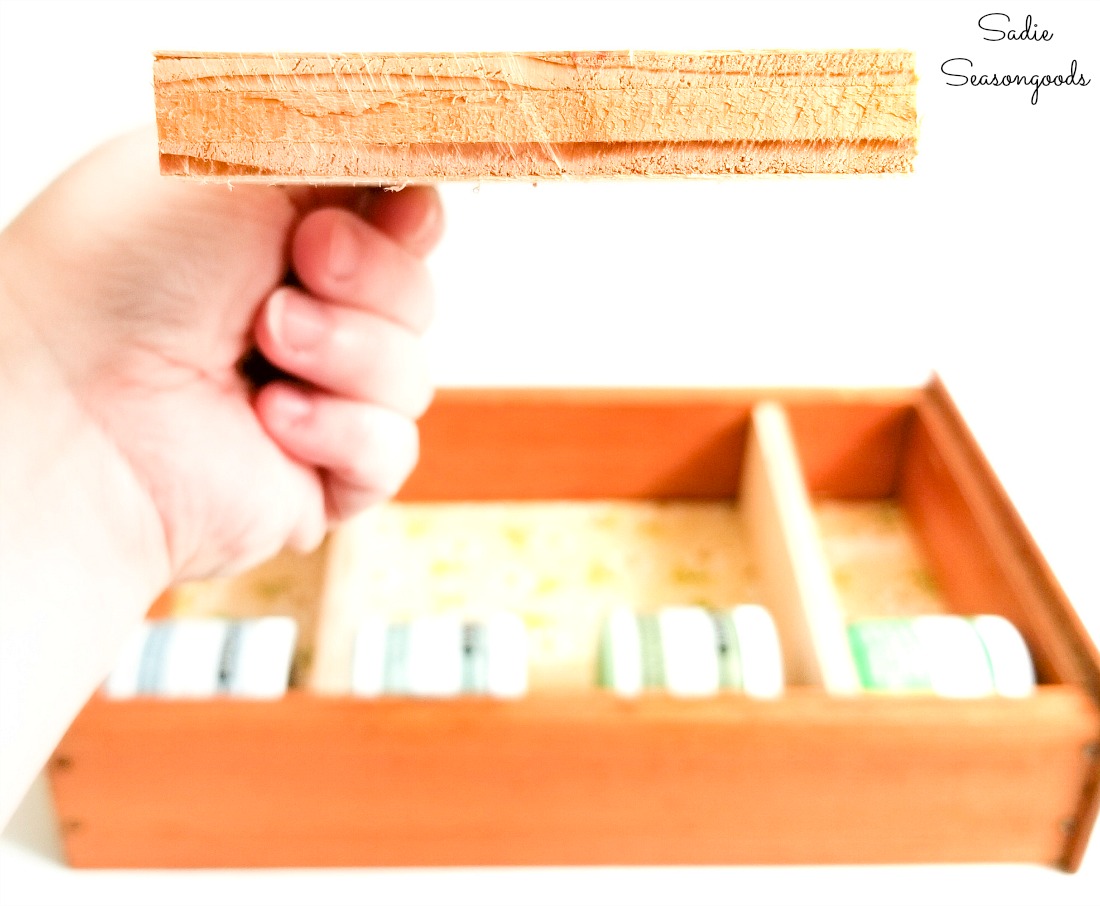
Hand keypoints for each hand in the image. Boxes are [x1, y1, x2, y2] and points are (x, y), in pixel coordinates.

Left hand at [0, 128, 442, 581]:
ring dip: (346, 352)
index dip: (406, 217)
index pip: (397, 225)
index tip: (389, 206)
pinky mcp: (321, 475)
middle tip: (301, 264)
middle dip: (370, 278)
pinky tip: (269, 418)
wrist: (72, 407)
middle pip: (417, 296)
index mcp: (281, 239)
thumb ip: (344, 147)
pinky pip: (392, 451)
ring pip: (412, 376)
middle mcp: (304, 317)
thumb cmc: (120, 271)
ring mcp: (316, 400)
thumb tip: (419, 159)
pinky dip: (338, 429)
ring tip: (266, 345)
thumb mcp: (238, 163)